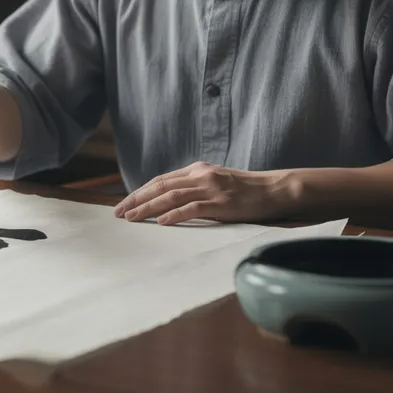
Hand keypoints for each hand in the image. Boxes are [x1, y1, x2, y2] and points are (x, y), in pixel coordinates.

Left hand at [112, 162, 295, 225]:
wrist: (274, 190)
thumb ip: (194, 187)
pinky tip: (161, 222)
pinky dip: (175, 215)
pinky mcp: (221, 203)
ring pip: (171, 197)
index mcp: (197, 170)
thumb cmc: (245, 190)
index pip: (161, 180)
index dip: (140, 191)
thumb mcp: (215, 182)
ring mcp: (210, 188)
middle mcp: (200, 175)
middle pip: (160, 187)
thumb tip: (169, 201)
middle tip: (118, 213)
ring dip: (148, 208)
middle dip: (136, 199)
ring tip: (131, 218)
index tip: (123, 203)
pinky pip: (193, 208)